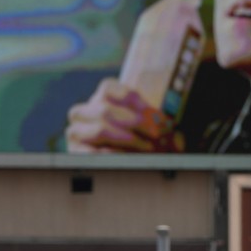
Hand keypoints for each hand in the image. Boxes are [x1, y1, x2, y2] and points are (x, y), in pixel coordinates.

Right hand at [66, 78, 181, 152]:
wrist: (124, 162)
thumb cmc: (143, 139)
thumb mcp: (153, 128)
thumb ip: (160, 126)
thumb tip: (174, 138)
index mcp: (101, 96)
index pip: (108, 88)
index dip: (134, 102)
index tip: (157, 117)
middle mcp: (83, 110)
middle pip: (106, 110)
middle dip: (135, 123)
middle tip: (158, 135)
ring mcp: (76, 131)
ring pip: (100, 129)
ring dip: (129, 139)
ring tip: (149, 148)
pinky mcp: (75, 152)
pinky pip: (92, 152)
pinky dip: (113, 155)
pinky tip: (129, 158)